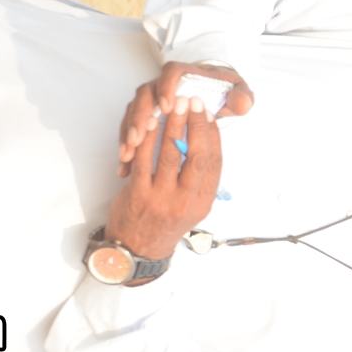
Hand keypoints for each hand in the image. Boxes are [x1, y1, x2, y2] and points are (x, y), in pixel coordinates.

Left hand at [104, 81, 221, 267]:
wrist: (137, 248)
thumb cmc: (163, 223)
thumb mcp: (190, 207)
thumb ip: (197, 180)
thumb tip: (202, 144)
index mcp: (202, 203)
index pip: (214, 164)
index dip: (213, 136)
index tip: (209, 116)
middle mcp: (185, 202)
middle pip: (197, 157)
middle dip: (197, 126)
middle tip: (195, 103)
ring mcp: (162, 199)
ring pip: (171, 155)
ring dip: (174, 126)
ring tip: (175, 105)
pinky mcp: (139, 195)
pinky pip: (145, 161)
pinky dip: (149, 139)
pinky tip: (152, 122)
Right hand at [118, 61, 252, 177]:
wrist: (212, 93)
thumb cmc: (223, 91)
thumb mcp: (238, 92)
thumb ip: (242, 96)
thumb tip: (243, 104)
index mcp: (186, 75)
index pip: (171, 73)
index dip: (166, 88)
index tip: (167, 107)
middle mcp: (163, 86)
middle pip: (143, 96)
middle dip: (139, 118)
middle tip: (139, 138)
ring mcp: (150, 102)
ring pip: (133, 115)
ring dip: (128, 135)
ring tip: (128, 156)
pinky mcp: (144, 118)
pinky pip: (130, 131)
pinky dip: (127, 149)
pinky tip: (124, 167)